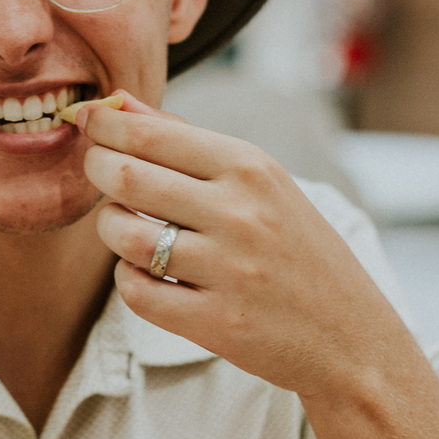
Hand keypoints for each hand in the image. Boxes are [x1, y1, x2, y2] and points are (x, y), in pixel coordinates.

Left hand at [77, 91, 414, 402]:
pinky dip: (127, 279)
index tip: (88, 125)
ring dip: (109, 227)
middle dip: (96, 169)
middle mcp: (240, 213)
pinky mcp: (214, 322)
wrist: (350, 336)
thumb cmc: (298, 249)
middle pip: (127, 177)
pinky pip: (136, 291)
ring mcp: (227, 270)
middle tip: (94, 170)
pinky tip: (142, 271)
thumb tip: (118, 102)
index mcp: (251, 168)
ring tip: (121, 225)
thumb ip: (185, 139)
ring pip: (124, 235)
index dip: (105, 128)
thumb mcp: (261, 182)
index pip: (153, 134)